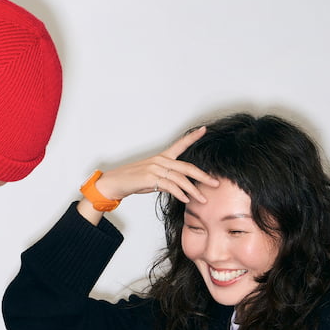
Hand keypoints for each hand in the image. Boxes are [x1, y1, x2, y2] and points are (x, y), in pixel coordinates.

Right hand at [85, 126, 220, 209]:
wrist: (114, 183)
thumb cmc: (132, 181)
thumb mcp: (151, 178)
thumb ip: (166, 179)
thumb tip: (179, 188)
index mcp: (161, 158)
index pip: (180, 145)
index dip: (192, 137)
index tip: (204, 129)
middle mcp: (160, 161)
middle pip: (187, 167)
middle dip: (203, 176)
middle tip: (215, 184)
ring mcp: (155, 168)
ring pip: (181, 179)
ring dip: (194, 191)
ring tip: (203, 199)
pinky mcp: (151, 178)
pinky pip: (171, 186)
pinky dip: (180, 194)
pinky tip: (186, 199)